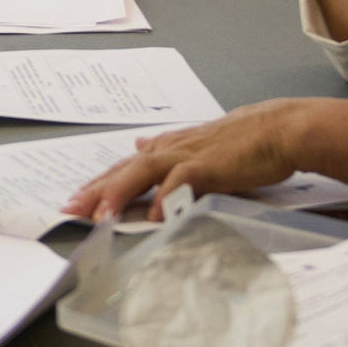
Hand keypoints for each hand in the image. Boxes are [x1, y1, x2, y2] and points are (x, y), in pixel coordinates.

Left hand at [61, 100, 315, 223]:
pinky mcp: (209, 165)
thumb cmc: (242, 143)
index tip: (73, 202)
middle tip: (68, 210)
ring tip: (100, 217)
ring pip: (143, 172)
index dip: (97, 185)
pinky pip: (181, 181)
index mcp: (165, 148)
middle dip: (94, 191)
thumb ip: (166, 152)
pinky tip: (155, 217)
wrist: (279, 129)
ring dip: (119, 194)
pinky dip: (167, 198)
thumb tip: (139, 147)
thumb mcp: (195, 146)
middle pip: (123, 170)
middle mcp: (169, 149)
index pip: (123, 168)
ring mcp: (188, 155)